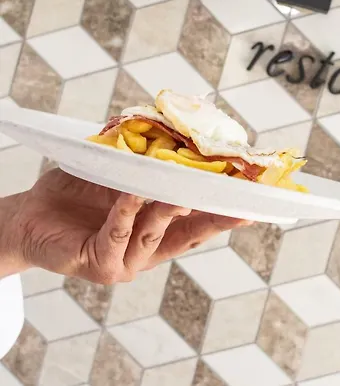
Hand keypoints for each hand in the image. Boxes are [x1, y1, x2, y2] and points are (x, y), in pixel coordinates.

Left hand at [1, 169, 250, 282]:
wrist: (30, 216)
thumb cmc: (77, 194)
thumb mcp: (115, 175)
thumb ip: (142, 165)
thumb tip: (169, 134)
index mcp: (154, 231)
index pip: (195, 224)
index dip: (222, 214)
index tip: (250, 203)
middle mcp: (146, 251)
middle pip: (187, 237)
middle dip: (215, 221)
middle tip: (240, 207)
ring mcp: (125, 262)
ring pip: (154, 235)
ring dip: (167, 212)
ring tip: (183, 193)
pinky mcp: (100, 264)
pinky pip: (116, 236)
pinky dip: (125, 213)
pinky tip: (132, 195)